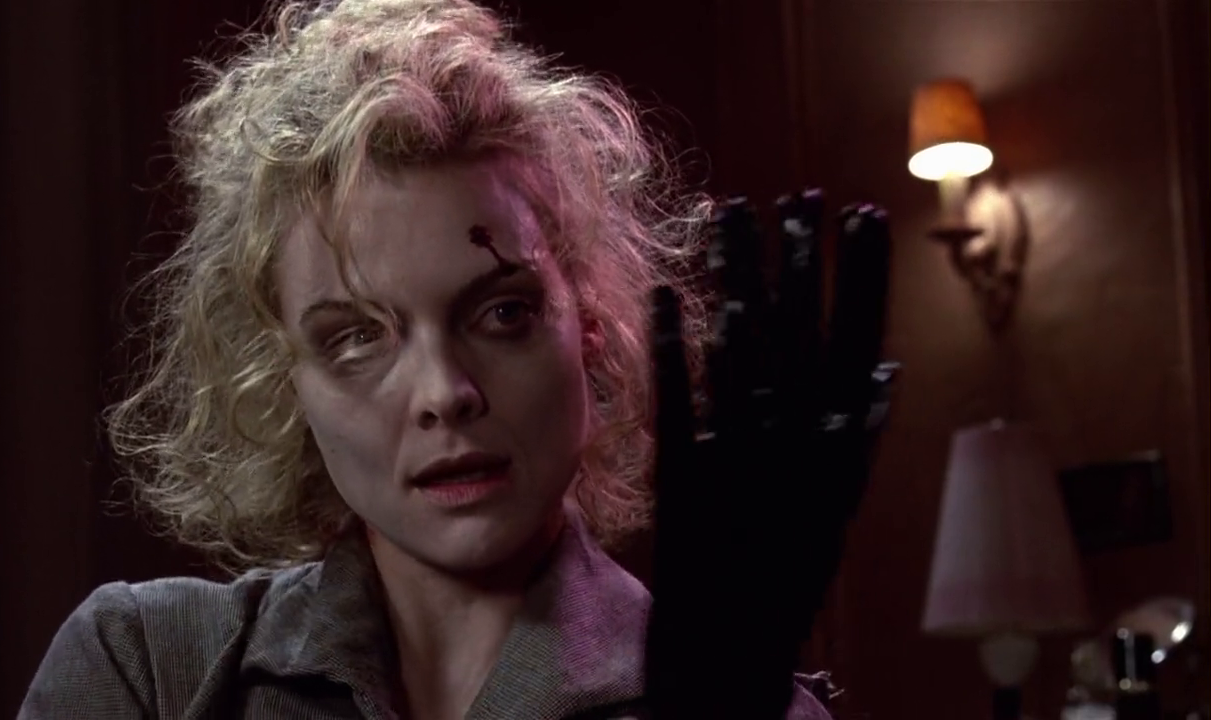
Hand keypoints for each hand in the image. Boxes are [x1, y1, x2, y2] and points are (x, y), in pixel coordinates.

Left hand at [644, 190, 897, 718]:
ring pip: (744, 357)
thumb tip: (881, 371)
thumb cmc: (780, 581)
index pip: (858, 347)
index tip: (858, 215)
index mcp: (839, 457)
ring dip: (738, 283)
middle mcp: (797, 454)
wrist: (727, 661)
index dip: (859, 279)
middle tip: (795, 195)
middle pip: (802, 338)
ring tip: (730, 216)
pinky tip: (667, 294)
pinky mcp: (683, 483)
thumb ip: (855, 442)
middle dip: (801, 262)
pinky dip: (676, 349)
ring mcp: (741, 466)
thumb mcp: (833, 513)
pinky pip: (680, 405)